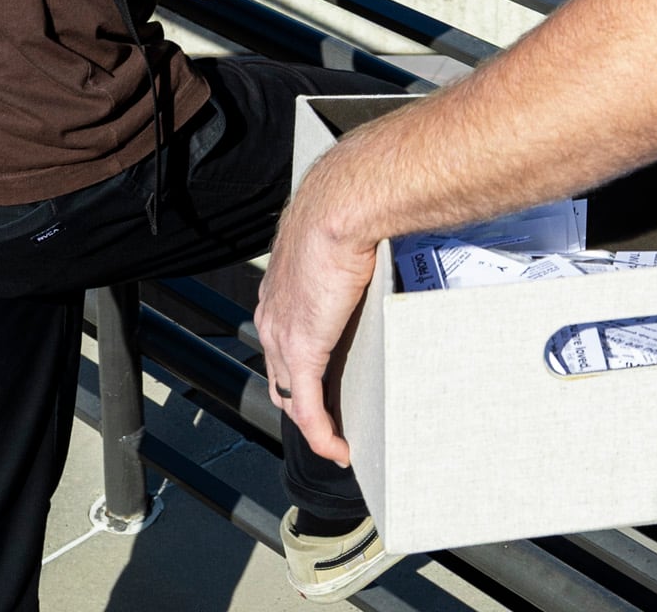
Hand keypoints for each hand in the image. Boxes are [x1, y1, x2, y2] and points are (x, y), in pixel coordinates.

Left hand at [257, 161, 381, 466]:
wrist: (340, 206)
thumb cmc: (345, 209)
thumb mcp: (342, 239)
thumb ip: (353, 253)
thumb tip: (383, 248)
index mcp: (279, 290)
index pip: (278, 342)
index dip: (294, 369)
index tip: (320, 384)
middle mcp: (272, 315)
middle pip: (278, 376)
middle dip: (302, 404)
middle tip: (330, 421)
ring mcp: (282, 336)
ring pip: (289, 397)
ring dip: (313, 424)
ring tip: (337, 440)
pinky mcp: (302, 351)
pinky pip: (307, 408)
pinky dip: (322, 433)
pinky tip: (338, 449)